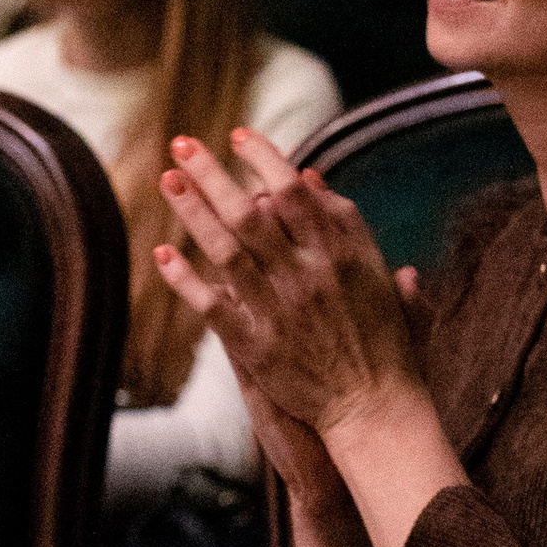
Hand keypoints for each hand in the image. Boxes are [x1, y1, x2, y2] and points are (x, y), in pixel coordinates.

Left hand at [153, 131, 426, 456]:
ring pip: (225, 250)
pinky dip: (185, 279)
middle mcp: (308, 276)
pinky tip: (163, 254)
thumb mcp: (377, 273)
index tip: (240, 136)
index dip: (263, 158)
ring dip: (192, 212)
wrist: (375, 409)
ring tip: (168, 181)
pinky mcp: (256, 347)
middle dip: (212, 173)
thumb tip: (308, 177)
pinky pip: (212, 305)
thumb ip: (346, 224)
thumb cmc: (383, 341)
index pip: (294, 191)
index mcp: (341, 254)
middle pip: (250, 212)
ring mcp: (279, 311)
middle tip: (181, 144)